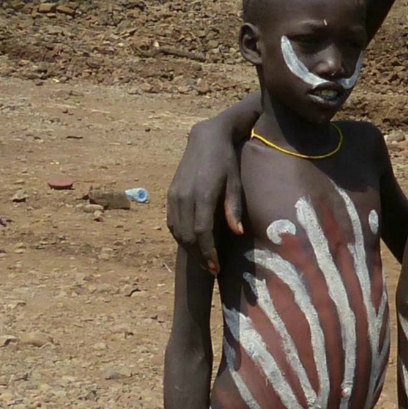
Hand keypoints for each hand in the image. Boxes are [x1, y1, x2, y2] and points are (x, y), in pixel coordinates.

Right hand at [166, 115, 245, 274]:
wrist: (205, 139)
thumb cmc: (226, 161)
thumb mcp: (235, 182)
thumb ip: (233, 208)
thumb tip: (237, 233)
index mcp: (203, 194)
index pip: (202, 232)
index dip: (208, 253)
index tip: (215, 267)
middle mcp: (184, 196)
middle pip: (188, 236)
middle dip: (199, 256)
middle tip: (211, 269)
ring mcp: (174, 195)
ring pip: (177, 231)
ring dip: (189, 249)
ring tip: (203, 259)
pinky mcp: (170, 194)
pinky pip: (172, 222)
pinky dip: (180, 236)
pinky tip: (191, 243)